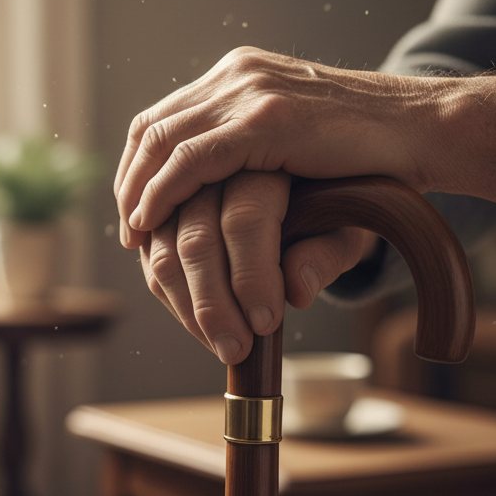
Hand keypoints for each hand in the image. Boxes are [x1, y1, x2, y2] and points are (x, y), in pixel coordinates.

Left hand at [115, 47, 495, 249]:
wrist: (422, 131)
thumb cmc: (365, 148)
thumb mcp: (292, 144)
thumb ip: (247, 153)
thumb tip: (205, 188)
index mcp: (240, 73)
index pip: (164, 115)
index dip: (137, 163)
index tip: (132, 204)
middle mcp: (236, 73)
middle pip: (153, 126)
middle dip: (129, 179)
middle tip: (127, 227)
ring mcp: (249, 91)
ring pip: (163, 141)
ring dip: (138, 190)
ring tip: (133, 232)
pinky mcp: (265, 119)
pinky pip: (192, 159)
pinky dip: (162, 192)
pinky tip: (151, 221)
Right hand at [139, 171, 376, 362]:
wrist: (310, 163)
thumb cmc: (332, 197)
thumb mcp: (349, 221)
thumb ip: (327, 252)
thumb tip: (298, 290)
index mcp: (272, 146)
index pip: (246, 218)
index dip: (251, 276)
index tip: (265, 324)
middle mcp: (216, 148)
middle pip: (195, 234)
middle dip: (210, 302)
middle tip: (233, 349)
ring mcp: (179, 167)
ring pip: (160, 241)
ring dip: (183, 302)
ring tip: (213, 342)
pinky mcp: (156, 188)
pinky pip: (147, 239)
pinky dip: (163, 284)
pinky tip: (193, 316)